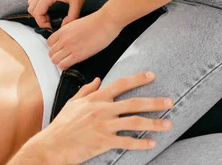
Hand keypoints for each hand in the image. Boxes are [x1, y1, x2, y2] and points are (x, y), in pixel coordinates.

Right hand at [9, 72, 172, 164]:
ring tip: (168, 124)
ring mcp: (103, 126)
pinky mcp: (103, 141)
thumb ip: (86, 91)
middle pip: (134, 103)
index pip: (120, 84)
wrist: (51, 145)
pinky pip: (127, 142)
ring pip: (134, 122)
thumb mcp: (72, 104)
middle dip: (155, 102)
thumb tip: (96, 80)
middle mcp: (102, 110)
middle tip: (170, 102)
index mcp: (95, 99)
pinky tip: (152, 143)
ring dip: (154, 123)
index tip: (152, 75)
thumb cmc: (62, 126)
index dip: (138, 79)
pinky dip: (141, 143)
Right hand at [28, 0, 91, 27]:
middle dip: (39, 19)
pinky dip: (39, 6)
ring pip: (32, 3)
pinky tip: (49, 9)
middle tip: (50, 23)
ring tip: (49, 17)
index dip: (42, 23)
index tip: (50, 27)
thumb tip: (64, 26)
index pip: (37, 13)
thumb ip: (71, 17)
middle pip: (32, 9)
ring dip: (38, 12)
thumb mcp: (78, 3)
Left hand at [47, 11, 122, 69]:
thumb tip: (69, 39)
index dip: (55, 47)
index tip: (61, 49)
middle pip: (51, 53)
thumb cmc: (96, 22)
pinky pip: (63, 65)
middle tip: (66, 57)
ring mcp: (69, 47)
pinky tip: (72, 63)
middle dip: (57, 56)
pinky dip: (65, 66)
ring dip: (60, 62)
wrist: (106, 22)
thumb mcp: (77, 24)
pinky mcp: (77, 55)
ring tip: (69, 61)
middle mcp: (64, 39)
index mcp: (63, 30)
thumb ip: (69, 32)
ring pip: (54, 60)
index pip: (49, 43)